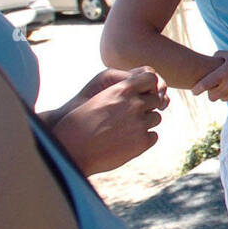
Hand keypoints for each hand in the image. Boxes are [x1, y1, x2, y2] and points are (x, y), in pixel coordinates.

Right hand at [51, 67, 169, 174]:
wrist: (71, 150)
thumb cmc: (79, 124)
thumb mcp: (99, 99)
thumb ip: (121, 94)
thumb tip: (146, 94)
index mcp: (122, 90)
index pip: (151, 78)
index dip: (150, 85)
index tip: (144, 93)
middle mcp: (135, 104)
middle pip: (156, 100)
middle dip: (147, 106)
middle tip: (130, 116)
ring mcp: (140, 123)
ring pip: (156, 118)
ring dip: (145, 122)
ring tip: (125, 129)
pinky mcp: (142, 142)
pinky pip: (153, 136)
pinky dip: (144, 138)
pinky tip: (127, 141)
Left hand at [191, 50, 227, 104]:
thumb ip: (217, 56)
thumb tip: (210, 60)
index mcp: (222, 73)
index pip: (203, 85)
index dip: (196, 90)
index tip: (194, 91)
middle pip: (211, 97)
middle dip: (210, 94)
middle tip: (213, 89)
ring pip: (222, 100)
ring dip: (221, 95)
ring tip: (226, 87)